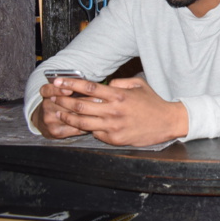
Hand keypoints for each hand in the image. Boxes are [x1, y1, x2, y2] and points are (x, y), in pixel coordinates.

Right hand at [32, 79, 100, 139]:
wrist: (43, 122)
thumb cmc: (57, 103)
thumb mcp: (58, 91)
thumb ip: (69, 86)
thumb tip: (87, 84)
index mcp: (46, 94)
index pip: (48, 90)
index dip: (58, 90)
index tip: (70, 90)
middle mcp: (46, 107)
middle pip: (64, 103)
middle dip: (83, 100)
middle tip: (99, 98)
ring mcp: (50, 120)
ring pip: (71, 116)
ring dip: (88, 112)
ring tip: (100, 109)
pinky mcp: (55, 131)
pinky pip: (73, 127)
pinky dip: (86, 124)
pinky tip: (95, 121)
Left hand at [40, 76, 188, 146]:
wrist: (167, 122)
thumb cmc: (153, 103)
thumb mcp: (139, 85)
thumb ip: (120, 83)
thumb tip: (105, 85)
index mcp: (119, 95)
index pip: (89, 88)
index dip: (71, 83)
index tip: (59, 81)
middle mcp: (114, 111)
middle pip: (81, 105)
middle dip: (63, 100)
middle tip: (52, 96)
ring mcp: (113, 126)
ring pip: (83, 121)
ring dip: (67, 116)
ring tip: (58, 112)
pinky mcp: (114, 139)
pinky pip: (95, 133)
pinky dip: (86, 128)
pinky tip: (78, 124)